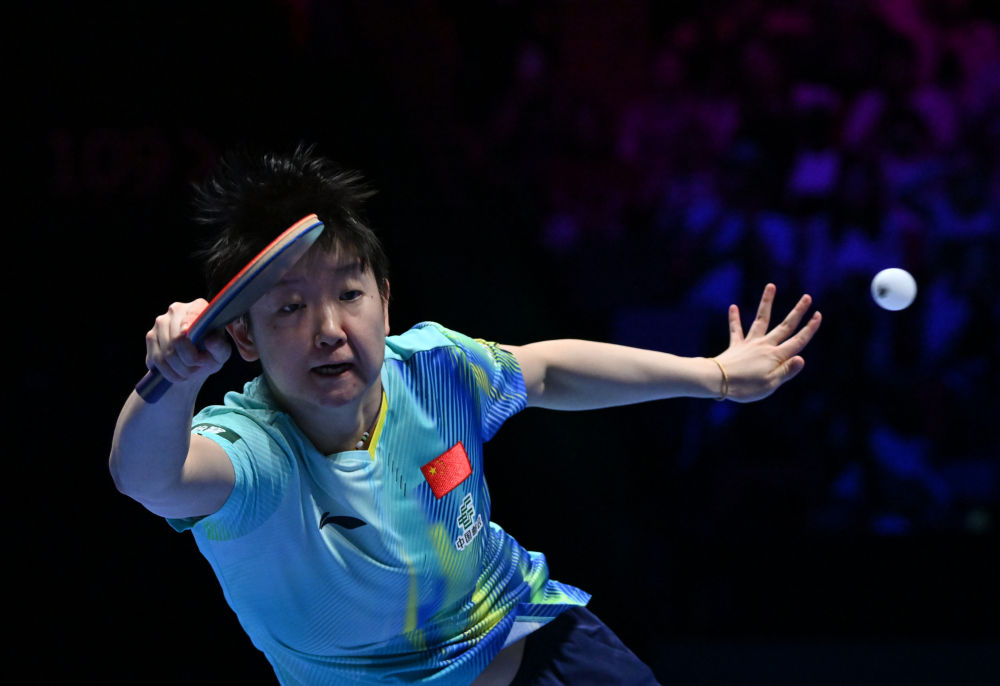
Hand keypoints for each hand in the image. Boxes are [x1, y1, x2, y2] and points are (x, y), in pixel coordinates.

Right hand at [144, 299, 230, 387]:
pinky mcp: (151, 336)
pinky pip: (156, 359)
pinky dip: (167, 371)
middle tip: (196, 369)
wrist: (194, 363)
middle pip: (177, 340)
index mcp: (197, 306)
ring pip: (166, 352)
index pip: (191, 320)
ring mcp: (160, 322)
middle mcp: (176, 309)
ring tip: (188, 373)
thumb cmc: (211, 353)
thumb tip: (211, 340)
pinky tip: (177, 374)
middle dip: (188, 361)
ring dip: (178, 369)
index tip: (193, 350)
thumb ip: (220, 347)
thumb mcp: (221, 353)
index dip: (190, 338)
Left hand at [713, 284, 821, 402]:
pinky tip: (733, 307)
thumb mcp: (771, 384)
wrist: (717, 381)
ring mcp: (750, 344)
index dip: (809, 328)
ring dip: (767, 302)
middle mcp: (765, 346)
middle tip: (807, 297)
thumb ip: (786, 371)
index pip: (797, 341)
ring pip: (761, 320)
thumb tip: (802, 358)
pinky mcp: (736, 346)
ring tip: (770, 286)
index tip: (818, 314)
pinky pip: (736, 330)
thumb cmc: (745, 387)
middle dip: (797, 312)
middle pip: (784, 326)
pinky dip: (734, 318)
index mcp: (776, 356)